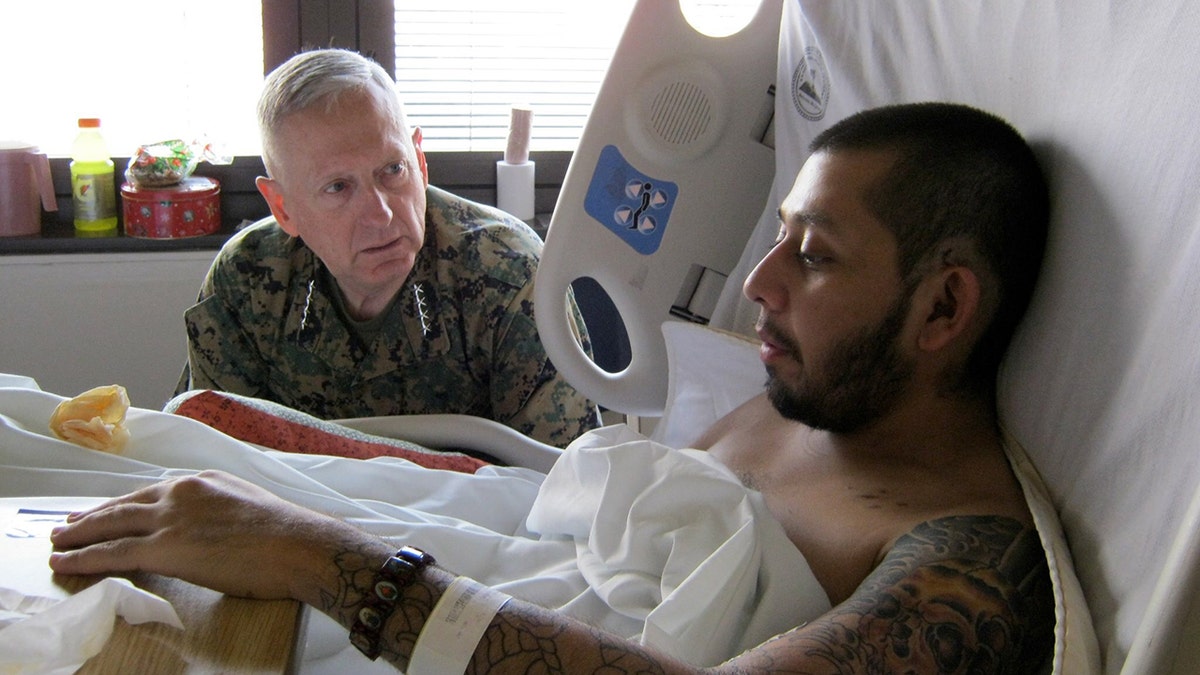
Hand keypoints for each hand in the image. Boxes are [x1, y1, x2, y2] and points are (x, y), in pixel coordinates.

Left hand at [48, 470, 376, 601]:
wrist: (299, 545)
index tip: (108, 509)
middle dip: (93, 516)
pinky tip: (67, 562)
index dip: (124, 503)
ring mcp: (171, 518)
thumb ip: (218, 511)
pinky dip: (84, 558)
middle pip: (124, 504)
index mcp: (203, 481)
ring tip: (59, 542)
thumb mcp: (248, 506)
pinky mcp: (165, 547)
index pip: (152, 492)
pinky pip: (113, 553)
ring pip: (111, 525)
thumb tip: (206, 530)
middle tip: (69, 524)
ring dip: (79, 535)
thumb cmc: (286, 534)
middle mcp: (181, 492)